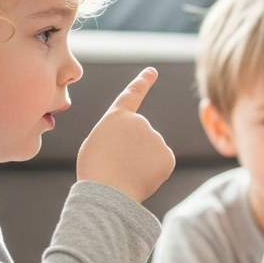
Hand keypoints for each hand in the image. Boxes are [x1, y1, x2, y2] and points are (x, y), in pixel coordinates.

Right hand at [77, 67, 175, 203]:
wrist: (108, 191)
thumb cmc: (95, 170)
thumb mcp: (97, 143)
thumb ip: (117, 137)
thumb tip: (137, 147)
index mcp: (117, 117)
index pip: (132, 95)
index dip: (143, 82)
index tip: (152, 71)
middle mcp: (140, 122)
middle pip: (140, 137)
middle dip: (133, 150)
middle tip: (117, 165)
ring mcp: (156, 138)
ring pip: (150, 152)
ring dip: (141, 162)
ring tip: (125, 173)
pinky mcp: (167, 156)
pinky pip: (161, 163)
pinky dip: (153, 172)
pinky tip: (140, 178)